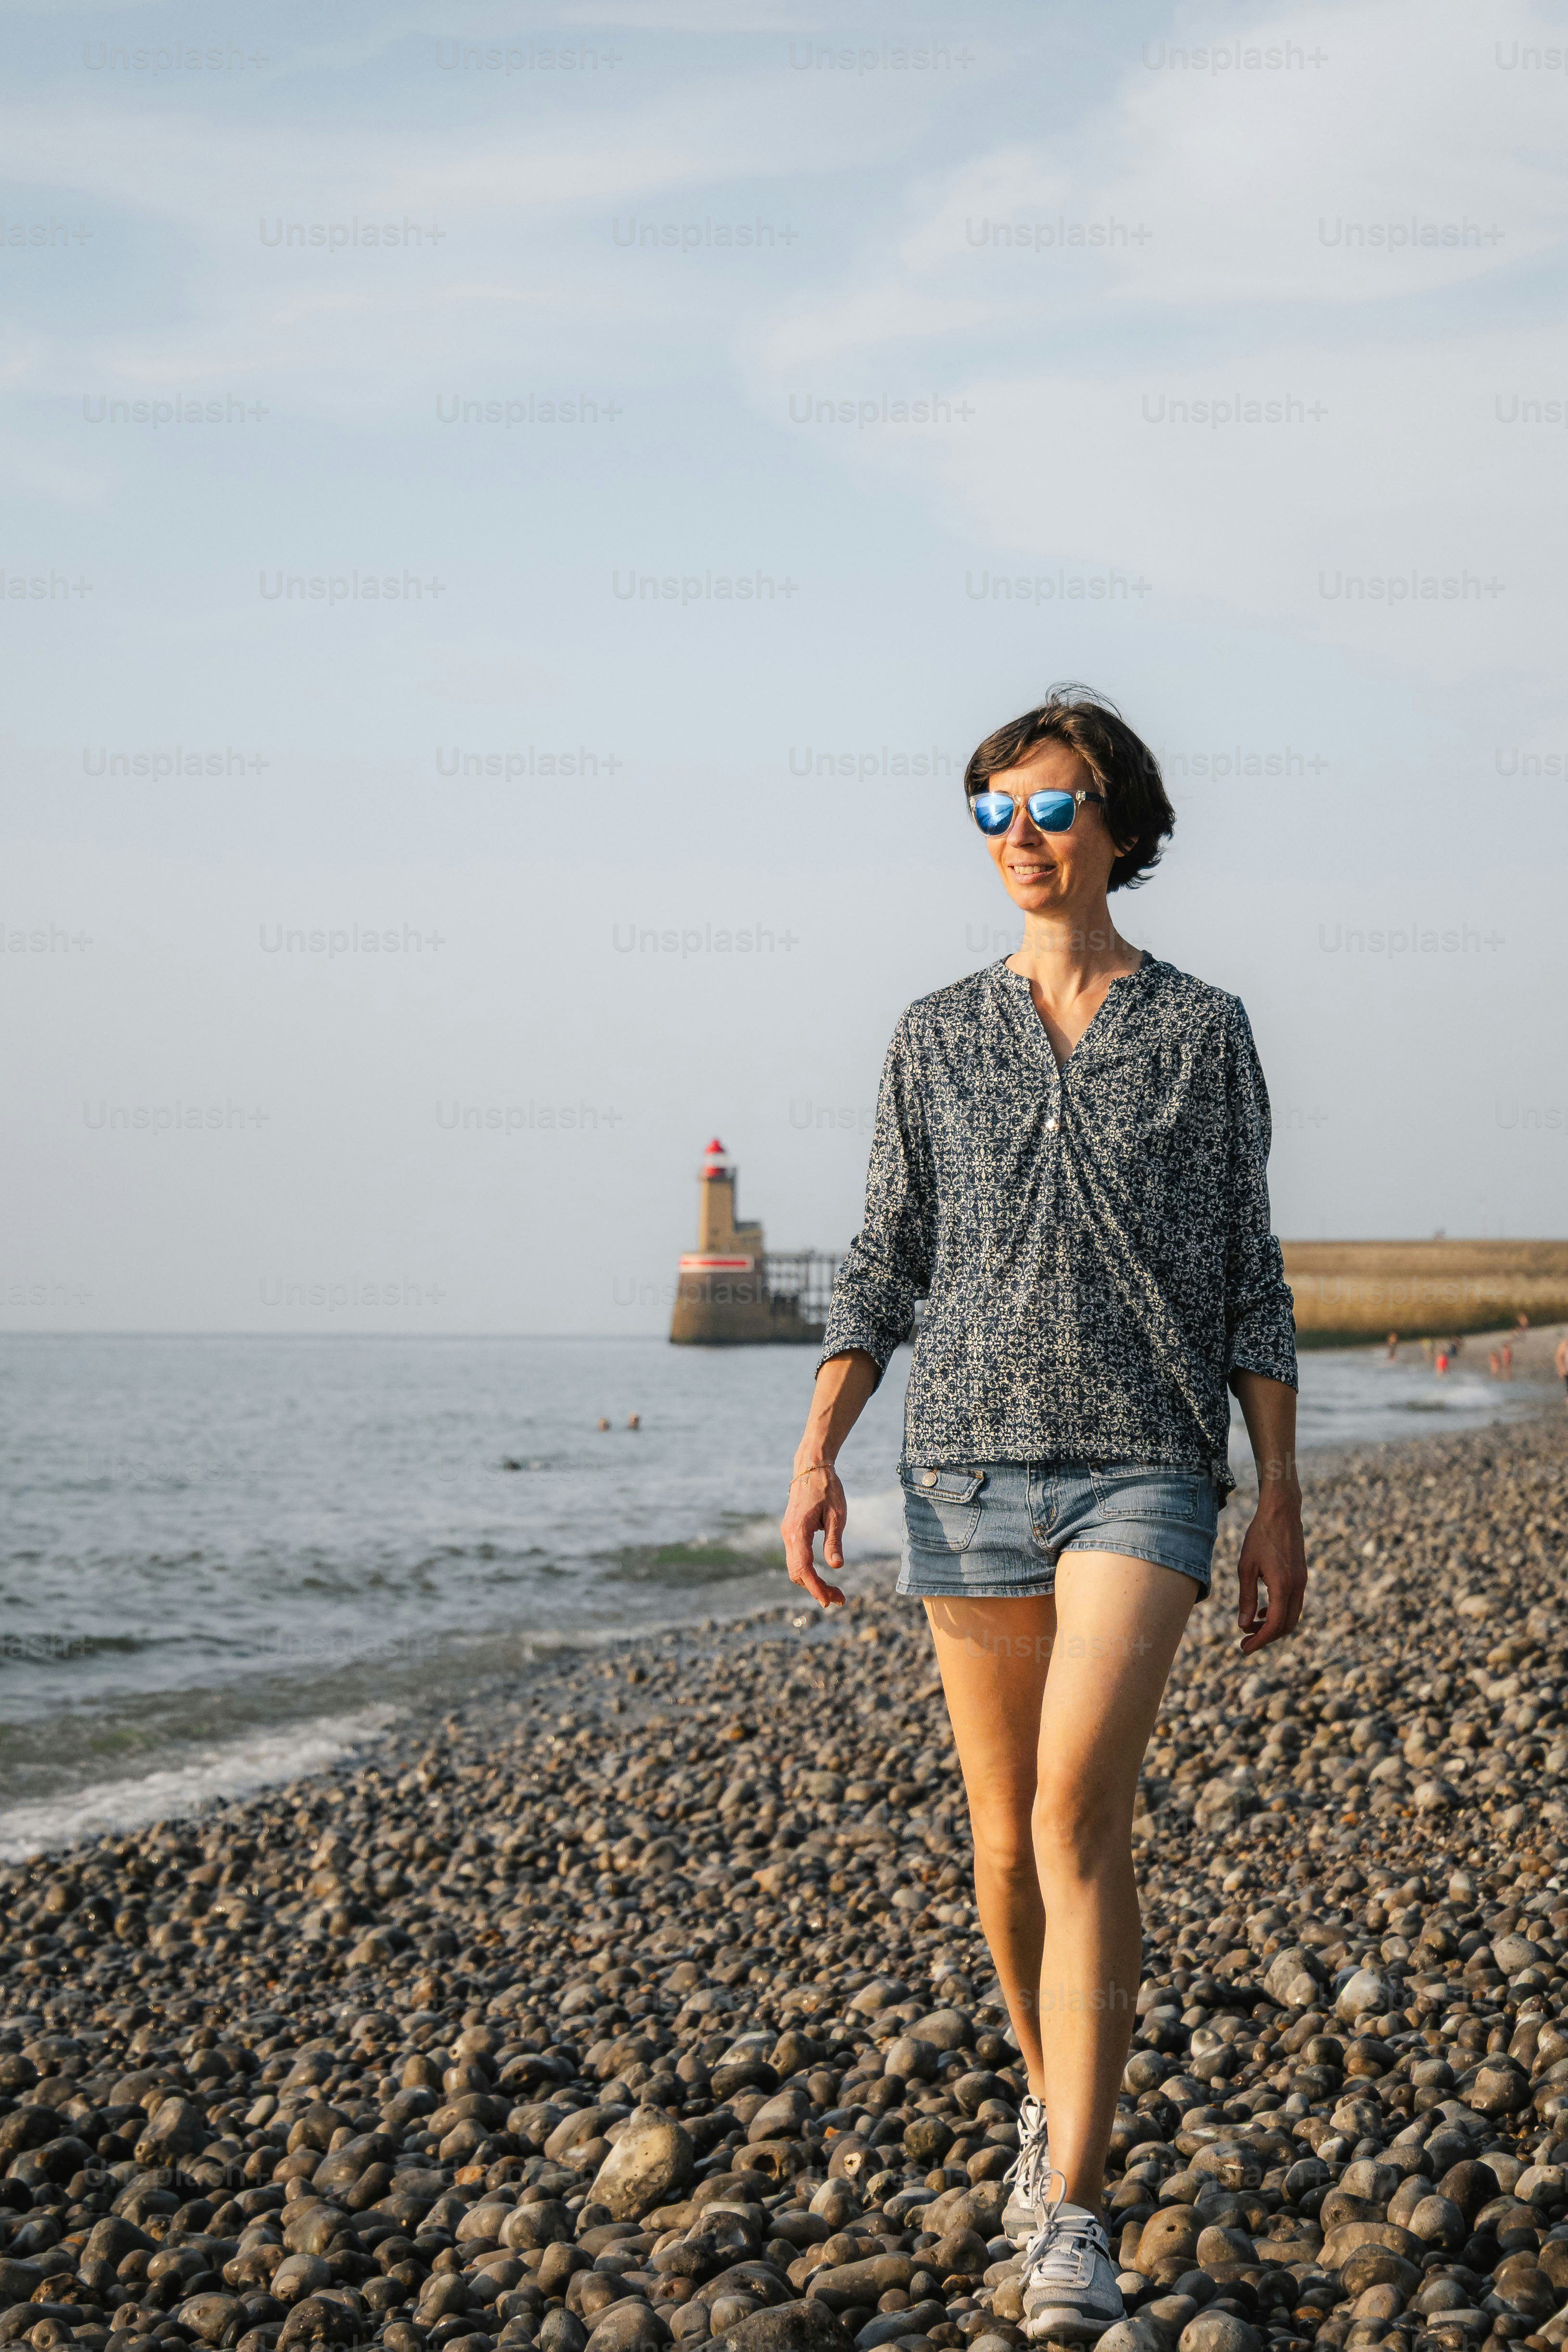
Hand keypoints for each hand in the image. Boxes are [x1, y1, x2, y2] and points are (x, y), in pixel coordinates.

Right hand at [780, 1466, 846, 1608]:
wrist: (811, 1468)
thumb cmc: (827, 1489)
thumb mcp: (837, 1515)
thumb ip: (834, 1542)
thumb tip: (836, 1567)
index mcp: (798, 1531)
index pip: (803, 1568)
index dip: (815, 1587)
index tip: (829, 1602)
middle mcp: (788, 1535)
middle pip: (797, 1573)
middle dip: (816, 1589)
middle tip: (840, 1598)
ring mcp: (787, 1534)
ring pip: (795, 1568)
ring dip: (812, 1582)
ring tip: (835, 1591)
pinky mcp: (791, 1533)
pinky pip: (796, 1559)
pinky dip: (808, 1571)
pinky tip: (823, 1576)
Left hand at [1235, 1493, 1306, 1653]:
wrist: (1281, 1512)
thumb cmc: (1260, 1537)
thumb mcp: (1246, 1567)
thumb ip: (1246, 1597)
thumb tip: (1243, 1625)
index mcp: (1283, 1586)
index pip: (1275, 1625)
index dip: (1260, 1641)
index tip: (1244, 1649)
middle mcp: (1297, 1587)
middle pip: (1286, 1626)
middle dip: (1266, 1638)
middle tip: (1245, 1643)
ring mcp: (1301, 1582)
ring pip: (1291, 1616)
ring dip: (1272, 1626)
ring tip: (1250, 1628)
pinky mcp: (1301, 1576)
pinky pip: (1293, 1604)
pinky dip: (1279, 1613)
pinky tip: (1263, 1612)